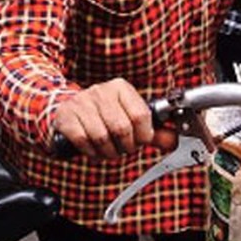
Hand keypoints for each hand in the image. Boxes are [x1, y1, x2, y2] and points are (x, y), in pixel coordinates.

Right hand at [51, 79, 175, 158]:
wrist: (68, 110)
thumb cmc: (103, 115)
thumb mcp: (128, 117)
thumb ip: (152, 130)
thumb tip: (173, 140)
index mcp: (120, 88)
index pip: (140, 114)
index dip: (143, 135)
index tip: (140, 141)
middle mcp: (101, 91)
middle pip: (121, 128)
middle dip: (125, 147)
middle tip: (123, 149)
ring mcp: (81, 102)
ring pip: (102, 137)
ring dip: (108, 152)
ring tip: (109, 150)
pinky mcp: (66, 116)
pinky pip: (83, 140)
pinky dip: (91, 152)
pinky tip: (93, 150)